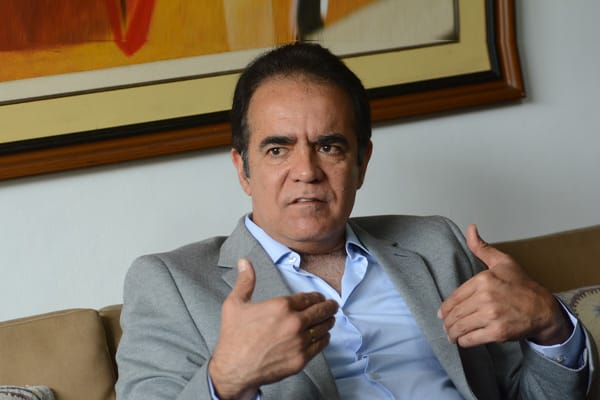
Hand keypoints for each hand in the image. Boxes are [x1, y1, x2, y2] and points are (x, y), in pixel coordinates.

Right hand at [209, 258, 338, 399]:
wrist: (234, 369)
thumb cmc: (234, 336)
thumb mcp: (235, 304)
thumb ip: (245, 281)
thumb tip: (244, 262)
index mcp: (281, 306)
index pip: (308, 298)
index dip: (317, 297)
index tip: (320, 297)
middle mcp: (294, 323)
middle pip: (320, 311)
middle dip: (329, 307)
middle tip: (333, 306)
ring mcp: (299, 342)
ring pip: (323, 328)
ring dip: (328, 322)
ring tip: (330, 319)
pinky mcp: (301, 359)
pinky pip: (320, 345)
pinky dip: (324, 338)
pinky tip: (324, 336)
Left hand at [437, 224, 571, 347]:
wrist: (543, 308)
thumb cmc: (522, 285)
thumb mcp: (502, 262)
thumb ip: (482, 248)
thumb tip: (470, 228)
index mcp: (483, 280)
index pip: (454, 298)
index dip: (445, 308)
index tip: (441, 314)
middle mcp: (485, 298)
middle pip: (455, 313)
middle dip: (447, 322)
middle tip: (445, 327)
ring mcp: (491, 316)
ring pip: (461, 327)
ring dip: (452, 333)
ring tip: (451, 335)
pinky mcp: (497, 332)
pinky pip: (471, 339)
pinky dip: (464, 342)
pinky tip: (463, 341)